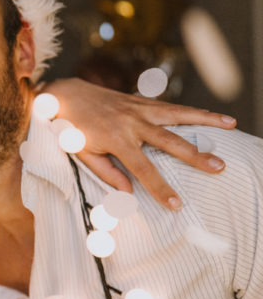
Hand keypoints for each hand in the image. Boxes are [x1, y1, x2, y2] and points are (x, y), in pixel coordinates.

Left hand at [44, 78, 235, 209]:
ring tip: (232, 125)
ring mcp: (139, 108)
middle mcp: (131, 122)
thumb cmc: (71, 129)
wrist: (66, 94)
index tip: (177, 204)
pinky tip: (213, 116)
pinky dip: (193, 111)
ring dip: (206, 120)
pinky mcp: (142, 101)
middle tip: (219, 167)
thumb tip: (128, 192)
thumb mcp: (81, 154)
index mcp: (116, 139)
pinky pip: (171, 108)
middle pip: (169, 141)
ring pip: (177, 115)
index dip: (160, 188)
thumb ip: (105, 172)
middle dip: (195, 155)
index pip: (143, 169)